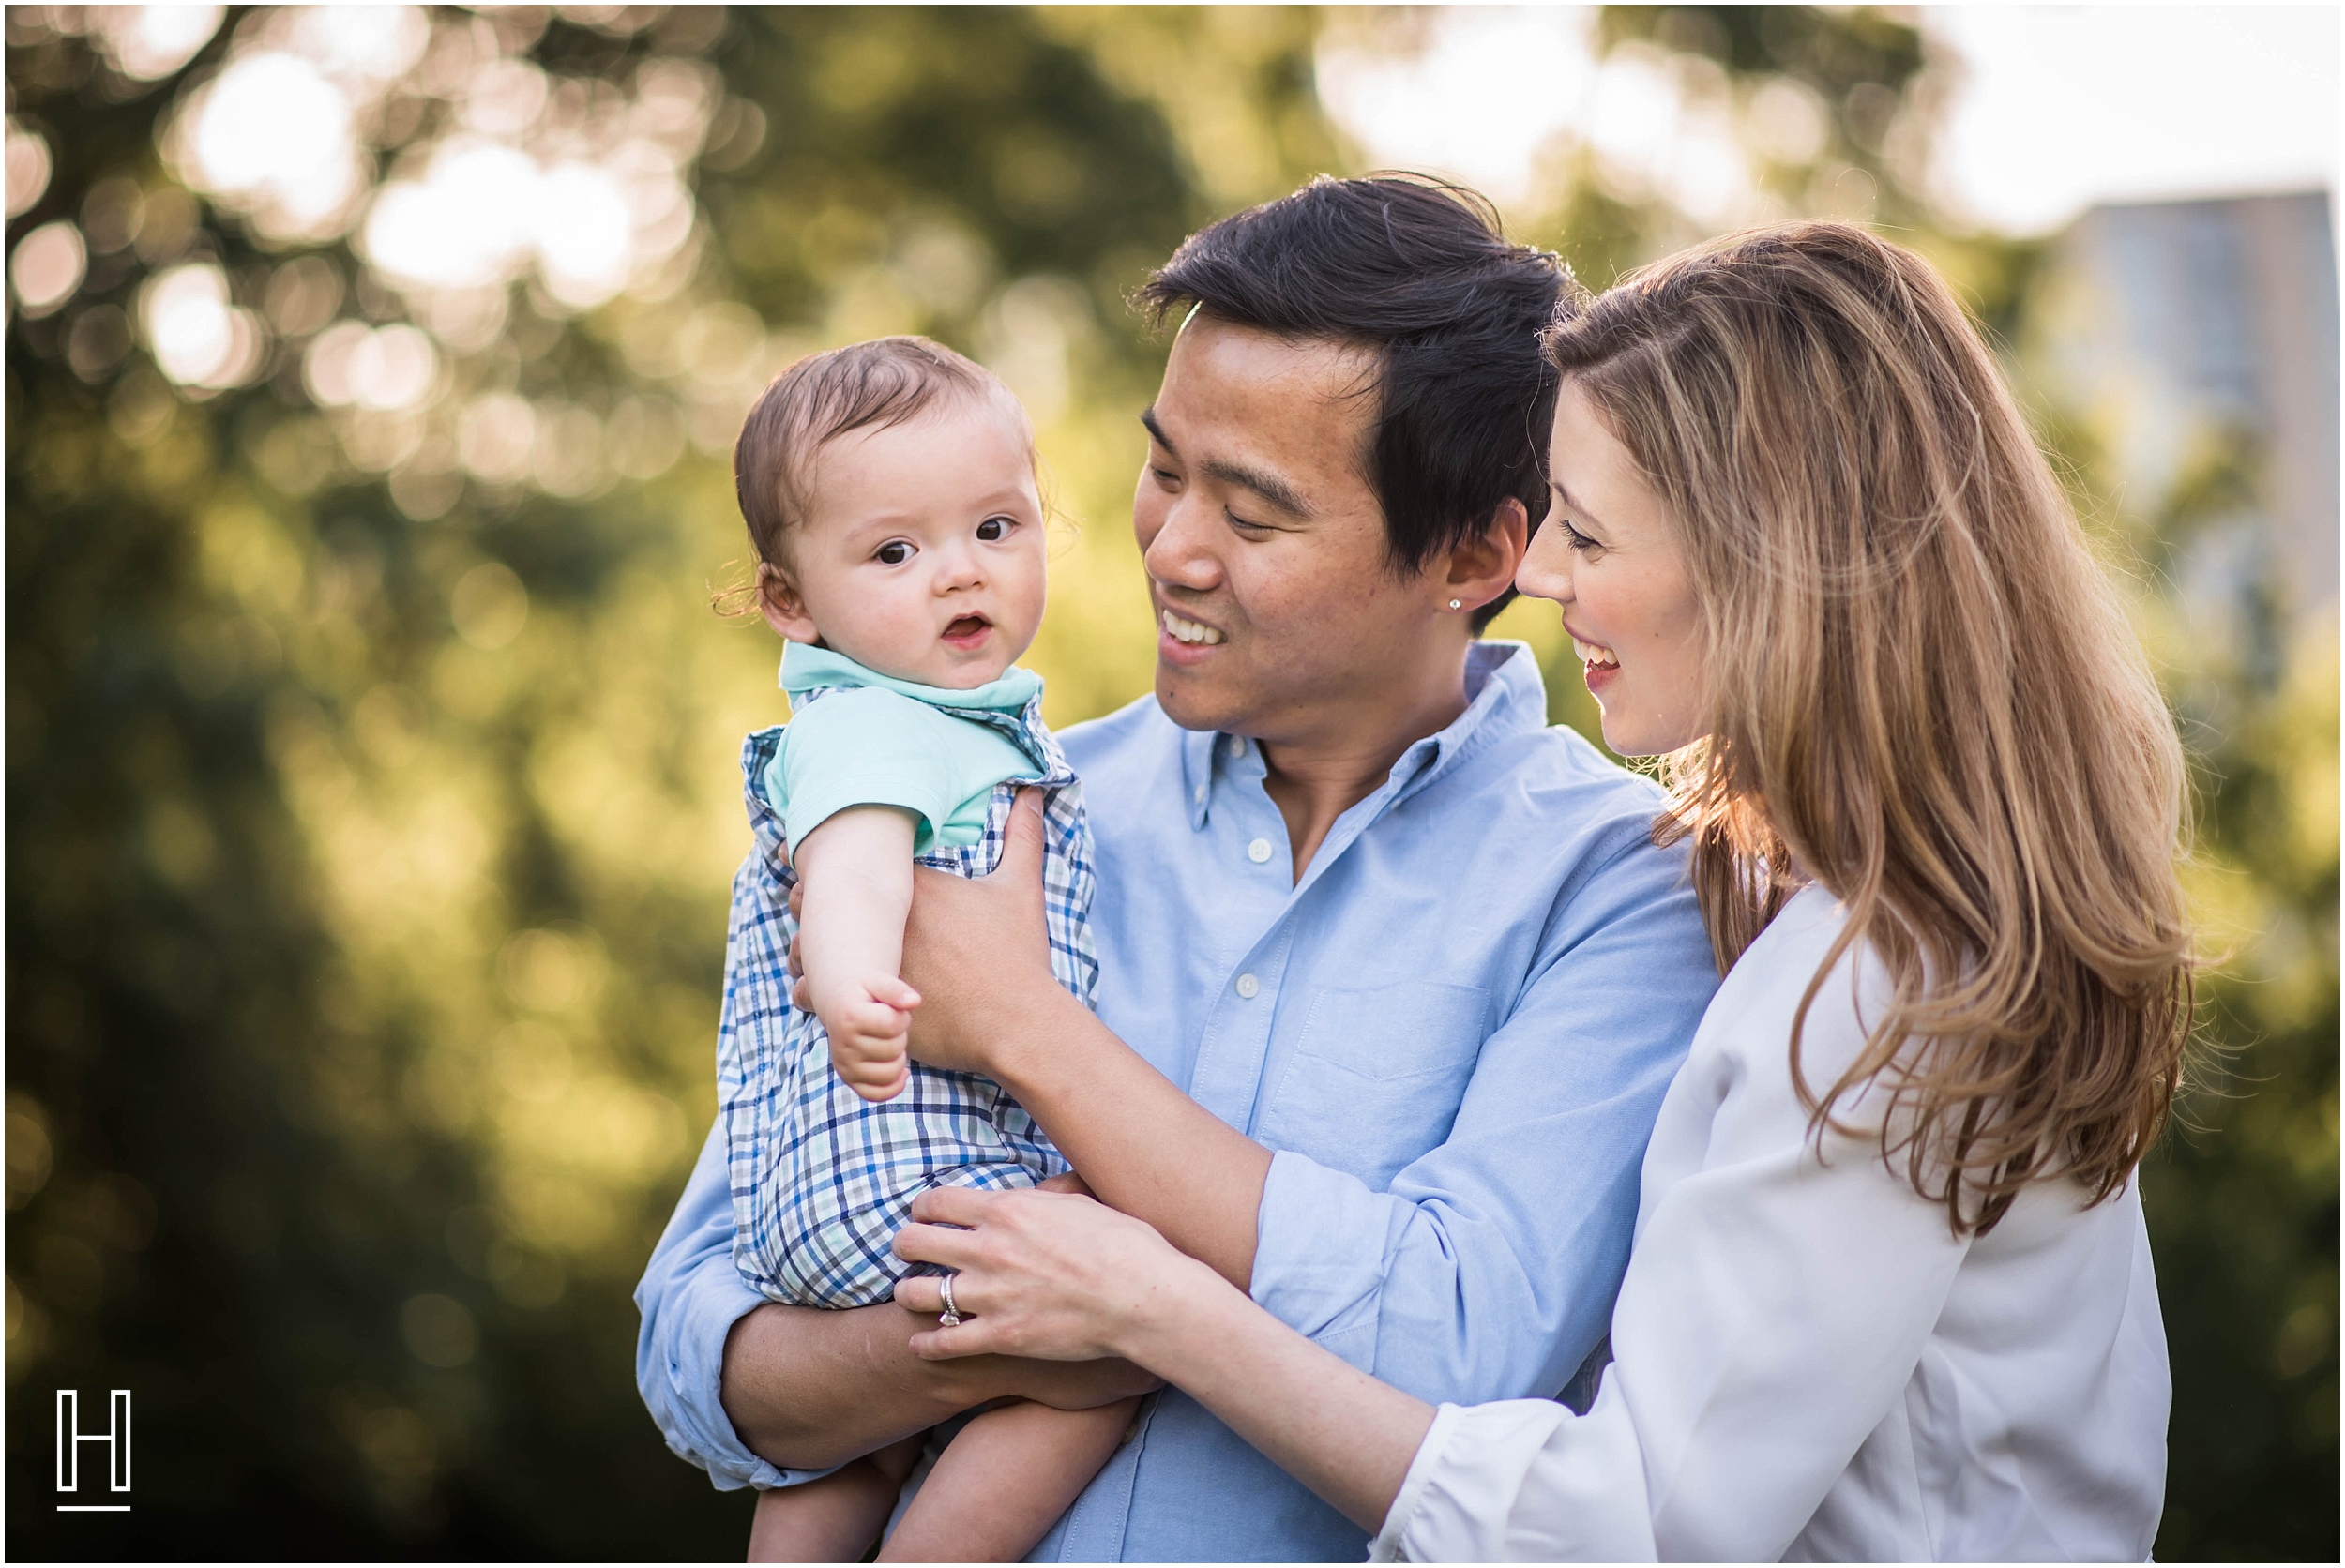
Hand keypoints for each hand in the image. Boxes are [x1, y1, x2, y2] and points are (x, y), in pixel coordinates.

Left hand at [781, 793, 1058, 1070]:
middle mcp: (881, 923)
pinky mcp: (861, 1007)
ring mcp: (867, 966)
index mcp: (911, 889)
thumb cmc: (1018, 957)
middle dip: (812, 902)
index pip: (851, 862)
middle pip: (818, 901)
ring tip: (813, 952)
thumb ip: (1023, 836)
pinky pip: (812, 994)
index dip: (836, 862)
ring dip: (807, 949)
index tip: (822, 861)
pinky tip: (822, 990)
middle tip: (813, 904)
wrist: (1017, 1024)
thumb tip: (1035, 791)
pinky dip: (811, 991)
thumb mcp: (1021, 889)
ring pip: (806, 949)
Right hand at [817, 975, 921, 1100]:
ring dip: (898, 1056)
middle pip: (894, 1049)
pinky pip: (877, 1094)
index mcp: (849, 1017)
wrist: (839, 1002)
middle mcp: (843, 1045)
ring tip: (888, 1041)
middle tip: (888, 1025)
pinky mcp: (849, 1079)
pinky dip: (894, 1085)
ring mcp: (844, 1065)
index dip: (902, 1016)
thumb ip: (896, 989)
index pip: (893, 1024)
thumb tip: (915, 1001)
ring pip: (890, 1073)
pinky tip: (900, 1069)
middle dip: (900, 1035)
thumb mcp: (878, 981)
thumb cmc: (864, 991)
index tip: (893, 1010)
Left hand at [889, 1185, 1216, 1365]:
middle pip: (914, 1242)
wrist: (1144, 1297)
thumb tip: (1042, 1191)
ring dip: (908, 1293)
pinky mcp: (1000, 1336)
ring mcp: (991, 1295)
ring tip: (910, 1294)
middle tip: (908, 1251)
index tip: (924, 1214)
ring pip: (918, 1293)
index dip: (923, 1208)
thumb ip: (1047, 1198)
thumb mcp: (1082, 1203)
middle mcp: (988, 1249)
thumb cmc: (1126, 1245)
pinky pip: (943, 1343)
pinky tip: (920, 1344)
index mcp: (1007, 1209)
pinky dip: (925, 1344)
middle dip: (905, 1245)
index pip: (937, 1201)